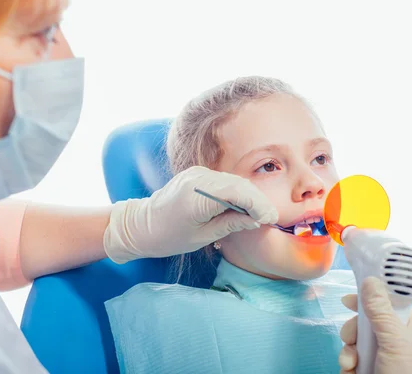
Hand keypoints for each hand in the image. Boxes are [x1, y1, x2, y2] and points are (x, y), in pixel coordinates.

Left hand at [103, 166, 278, 263]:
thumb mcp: (203, 237)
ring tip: (260, 214)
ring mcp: (196, 173)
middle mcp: (197, 178)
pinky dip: (236, 192)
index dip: (258, 204)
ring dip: (248, 195)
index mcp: (197, 196)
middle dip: (257, 200)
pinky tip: (243, 206)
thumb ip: (230, 224)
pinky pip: (223, 181)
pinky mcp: (196, 174)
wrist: (141, 226)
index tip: (270, 219)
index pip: (238, 193)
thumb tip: (255, 219)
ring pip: (232, 181)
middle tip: (270, 218)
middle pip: (238, 184)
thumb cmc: (168, 237)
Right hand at [338, 277, 411, 373]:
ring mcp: (383, 356)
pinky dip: (347, 362)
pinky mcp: (370, 369)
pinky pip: (352, 356)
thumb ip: (380, 310)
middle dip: (354, 330)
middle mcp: (399, 341)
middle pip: (369, 321)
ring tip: (350, 362)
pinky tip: (349, 370)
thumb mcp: (394, 340)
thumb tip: (370, 279)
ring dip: (348, 349)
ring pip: (357, 339)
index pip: (392, 304)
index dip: (372, 299)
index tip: (351, 299)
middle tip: (350, 338)